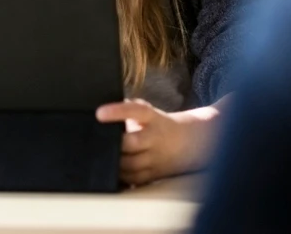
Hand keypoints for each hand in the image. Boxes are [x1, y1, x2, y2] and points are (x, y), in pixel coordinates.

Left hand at [96, 99, 220, 185]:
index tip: (99, 113)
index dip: (117, 112)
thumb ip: (127, 111)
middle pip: (131, 143)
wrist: (191, 142)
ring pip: (131, 165)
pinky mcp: (154, 174)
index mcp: (153, 118)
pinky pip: (134, 179)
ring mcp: (156, 158)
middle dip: (114, 145)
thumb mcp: (148, 113)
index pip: (136, 110)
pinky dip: (121, 177)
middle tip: (98, 142)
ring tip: (102, 158)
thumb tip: (101, 113)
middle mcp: (155, 138)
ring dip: (115, 163)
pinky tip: (112, 172)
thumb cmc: (160, 125)